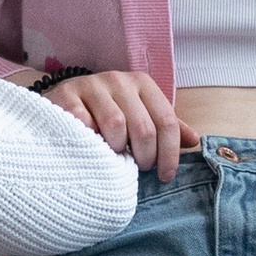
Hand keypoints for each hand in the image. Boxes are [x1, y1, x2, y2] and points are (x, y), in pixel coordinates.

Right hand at [37, 71, 198, 182]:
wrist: (61, 100)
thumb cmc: (106, 112)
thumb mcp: (139, 114)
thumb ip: (165, 127)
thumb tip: (194, 140)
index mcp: (142, 83)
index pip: (167, 121)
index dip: (170, 153)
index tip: (165, 175)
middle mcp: (118, 80)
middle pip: (144, 128)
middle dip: (145, 156)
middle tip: (139, 169)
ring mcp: (91, 85)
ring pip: (116, 126)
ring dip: (117, 150)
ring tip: (114, 157)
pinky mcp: (67, 96)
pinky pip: (85, 125)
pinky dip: (91, 142)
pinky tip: (92, 149)